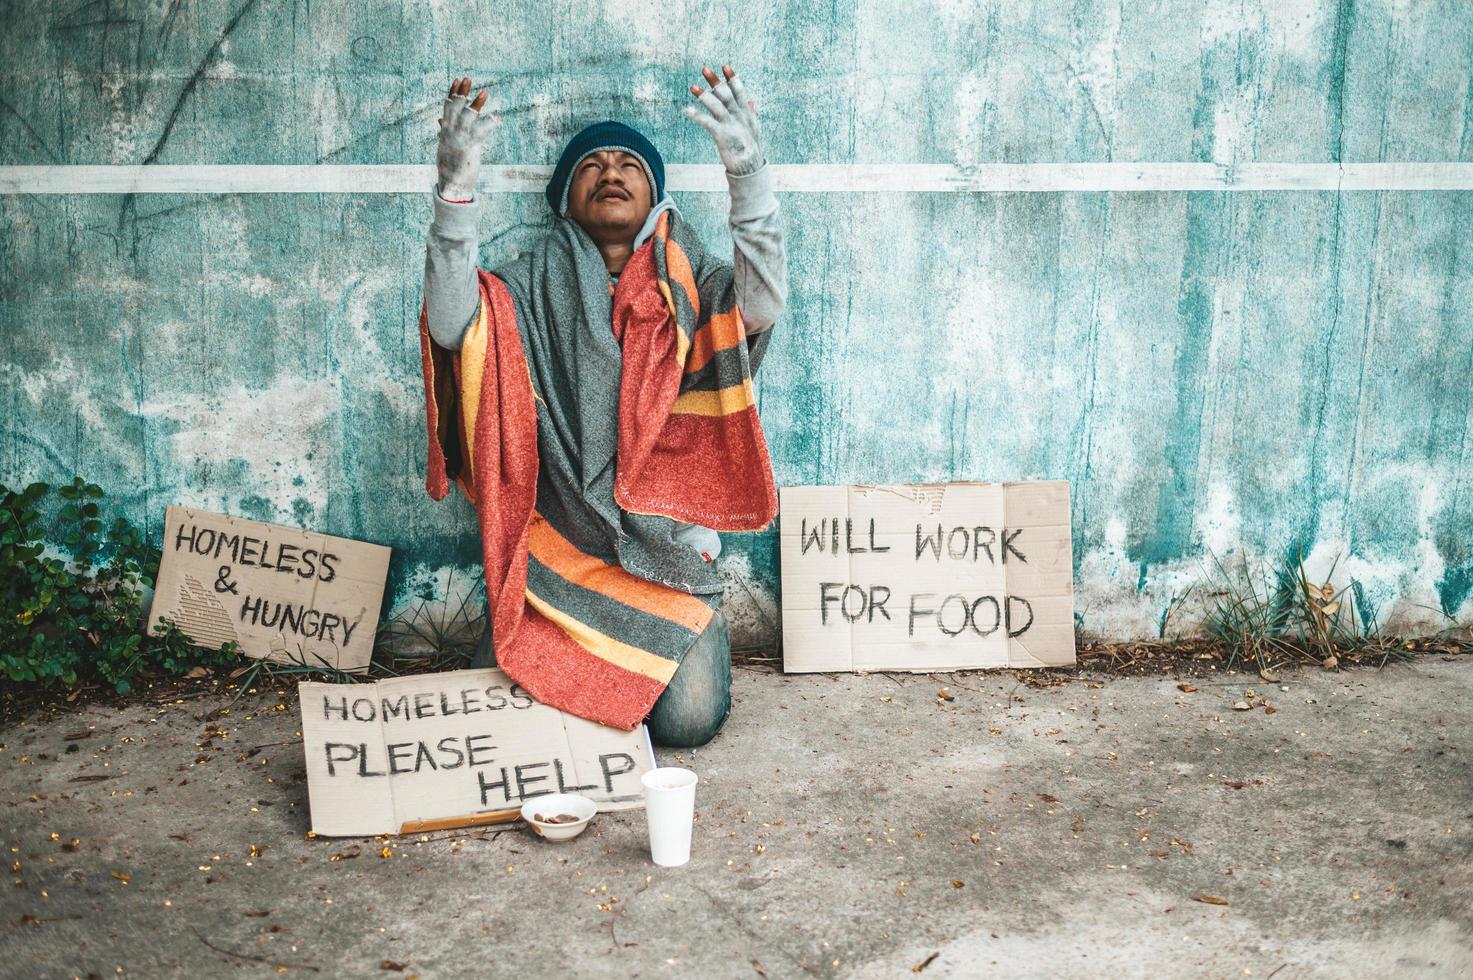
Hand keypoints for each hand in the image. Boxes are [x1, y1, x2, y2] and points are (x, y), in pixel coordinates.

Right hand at [436, 77, 498, 200]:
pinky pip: (480, 131)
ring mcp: (459, 138)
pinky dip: (489, 123)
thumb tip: (440, 120)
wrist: (451, 185)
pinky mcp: (468, 147)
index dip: (452, 93)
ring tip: (485, 93)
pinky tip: (497, 118)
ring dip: (476, 104)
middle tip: (468, 78)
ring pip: (467, 116)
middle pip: (454, 106)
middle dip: (461, 92)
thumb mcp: (445, 145)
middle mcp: (449, 132)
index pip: (447, 107)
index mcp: (445, 131)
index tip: (457, 80)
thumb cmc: (450, 166)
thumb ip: (444, 131)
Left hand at [684, 64, 764, 175]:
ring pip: (716, 106)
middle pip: (726, 94)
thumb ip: (752, 113)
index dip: (732, 78)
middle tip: (704, 69)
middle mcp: (738, 116)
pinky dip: (697, 116)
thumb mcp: (754, 128)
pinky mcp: (722, 135)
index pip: (739, 91)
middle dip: (715, 81)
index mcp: (746, 113)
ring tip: (692, 87)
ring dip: (704, 95)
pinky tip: (687, 110)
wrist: (751, 167)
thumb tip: (753, 101)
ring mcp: (731, 125)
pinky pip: (708, 123)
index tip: (725, 66)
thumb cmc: (751, 148)